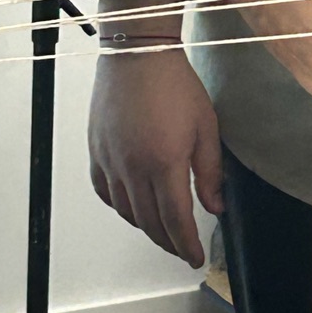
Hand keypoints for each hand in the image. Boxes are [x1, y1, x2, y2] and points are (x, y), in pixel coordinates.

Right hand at [89, 49, 223, 268]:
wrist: (137, 54)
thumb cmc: (174, 85)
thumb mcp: (206, 128)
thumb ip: (210, 173)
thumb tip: (215, 207)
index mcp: (164, 162)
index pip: (176, 220)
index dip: (186, 244)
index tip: (195, 258)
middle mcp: (133, 167)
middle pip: (150, 222)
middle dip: (169, 243)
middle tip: (182, 250)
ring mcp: (110, 160)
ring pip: (127, 212)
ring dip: (146, 228)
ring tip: (163, 232)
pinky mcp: (96, 151)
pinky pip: (105, 192)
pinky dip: (121, 207)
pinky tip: (134, 208)